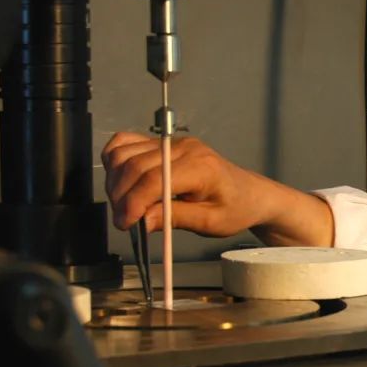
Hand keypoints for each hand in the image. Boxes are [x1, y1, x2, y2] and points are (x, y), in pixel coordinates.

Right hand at [101, 131, 333, 244]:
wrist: (250, 194)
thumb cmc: (235, 209)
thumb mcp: (210, 222)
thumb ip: (175, 219)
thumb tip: (141, 220)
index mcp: (200, 167)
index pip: (154, 180)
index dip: (133, 203)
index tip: (125, 224)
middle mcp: (184, 148)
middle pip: (134, 166)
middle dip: (121, 196)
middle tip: (123, 221)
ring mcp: (172, 142)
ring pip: (125, 152)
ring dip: (115, 180)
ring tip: (124, 205)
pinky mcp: (164, 142)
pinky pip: (127, 142)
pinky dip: (115, 160)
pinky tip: (120, 181)